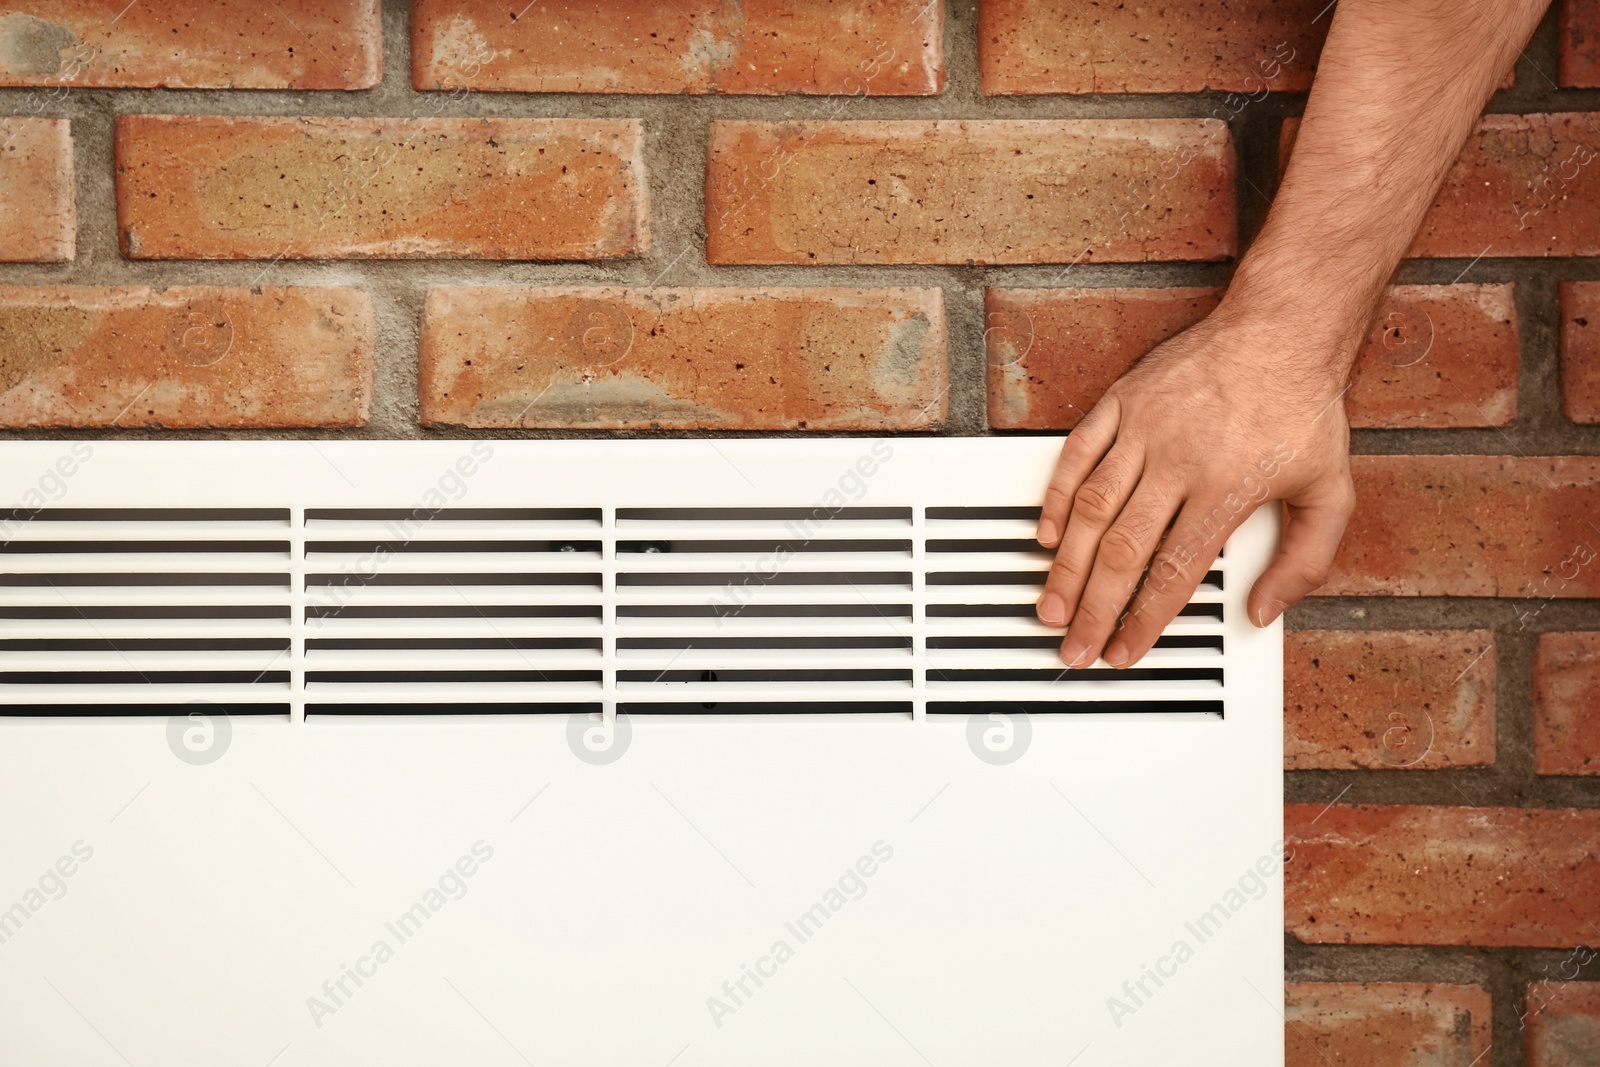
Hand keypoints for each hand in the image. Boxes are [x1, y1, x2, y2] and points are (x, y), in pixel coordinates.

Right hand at [1033, 305, 1356, 667]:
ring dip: (1066, 565)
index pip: (1173, 573)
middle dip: (1093, 608)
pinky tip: (1047, 534)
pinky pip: (1078, 454)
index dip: (1143, 620)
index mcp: (1226, 488)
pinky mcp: (1123, 402)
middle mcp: (1178, 460)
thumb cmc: (1302, 407)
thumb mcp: (1332, 491)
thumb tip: (1263, 609)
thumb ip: (1304, 561)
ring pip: (1091, 509)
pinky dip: (1056, 497)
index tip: (1123, 651)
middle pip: (1122, 552)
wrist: (1281, 328)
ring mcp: (1144, 430)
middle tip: (1073, 645)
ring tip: (1051, 604)